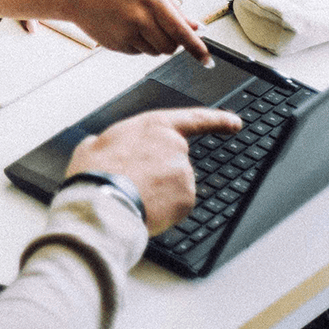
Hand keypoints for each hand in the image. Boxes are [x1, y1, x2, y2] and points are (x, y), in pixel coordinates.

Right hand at [64, 107, 241, 234]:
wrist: (104, 205)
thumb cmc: (96, 173)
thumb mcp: (94, 144)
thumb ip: (110, 141)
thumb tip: (105, 148)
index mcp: (154, 126)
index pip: (194, 119)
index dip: (217, 120)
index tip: (234, 122)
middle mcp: (175, 146)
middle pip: (175, 160)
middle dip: (160, 172)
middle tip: (134, 182)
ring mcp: (184, 173)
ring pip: (176, 185)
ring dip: (160, 191)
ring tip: (134, 195)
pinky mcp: (187, 199)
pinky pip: (178, 205)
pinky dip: (165, 209)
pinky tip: (145, 207)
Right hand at [67, 0, 210, 64]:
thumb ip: (173, 9)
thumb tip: (196, 27)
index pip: (181, 30)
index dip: (197, 48)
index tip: (208, 61)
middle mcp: (141, 16)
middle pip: (170, 46)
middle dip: (171, 42)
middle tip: (158, 27)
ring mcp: (128, 32)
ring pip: (156, 52)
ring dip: (154, 44)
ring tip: (138, 24)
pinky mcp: (118, 44)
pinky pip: (139, 53)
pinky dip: (138, 45)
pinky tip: (125, 28)